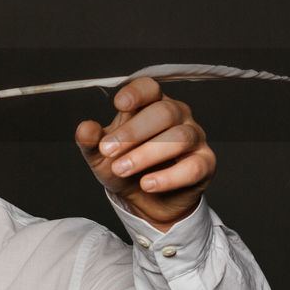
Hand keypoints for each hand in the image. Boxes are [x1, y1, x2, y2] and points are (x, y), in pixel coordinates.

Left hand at [75, 76, 215, 230]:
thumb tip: (85, 128)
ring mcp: (195, 138)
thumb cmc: (127, 168)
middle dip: (133, 132)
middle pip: (164, 112)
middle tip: (108, 151)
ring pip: (179, 137)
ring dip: (147, 154)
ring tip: (122, 169)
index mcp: (151, 104)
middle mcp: (177, 115)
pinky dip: (168, 177)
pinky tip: (147, 184)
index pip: (150, 88)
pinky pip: (193, 166)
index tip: (119, 105)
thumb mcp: (101, 156)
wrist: (147, 201)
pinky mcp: (205, 163)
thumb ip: (92, 141)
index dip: (137, 93)